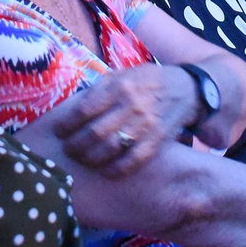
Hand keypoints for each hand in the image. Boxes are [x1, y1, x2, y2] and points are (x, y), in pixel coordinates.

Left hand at [51, 64, 192, 177]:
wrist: (186, 88)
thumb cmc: (147, 81)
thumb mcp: (124, 74)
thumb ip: (101, 89)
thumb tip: (73, 107)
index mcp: (119, 85)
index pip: (84, 109)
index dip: (67, 124)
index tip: (59, 131)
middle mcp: (131, 104)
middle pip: (95, 132)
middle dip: (76, 145)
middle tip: (68, 149)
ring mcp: (146, 123)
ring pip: (111, 148)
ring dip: (91, 158)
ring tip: (82, 159)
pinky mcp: (158, 139)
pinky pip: (134, 159)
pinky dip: (117, 169)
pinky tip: (106, 172)